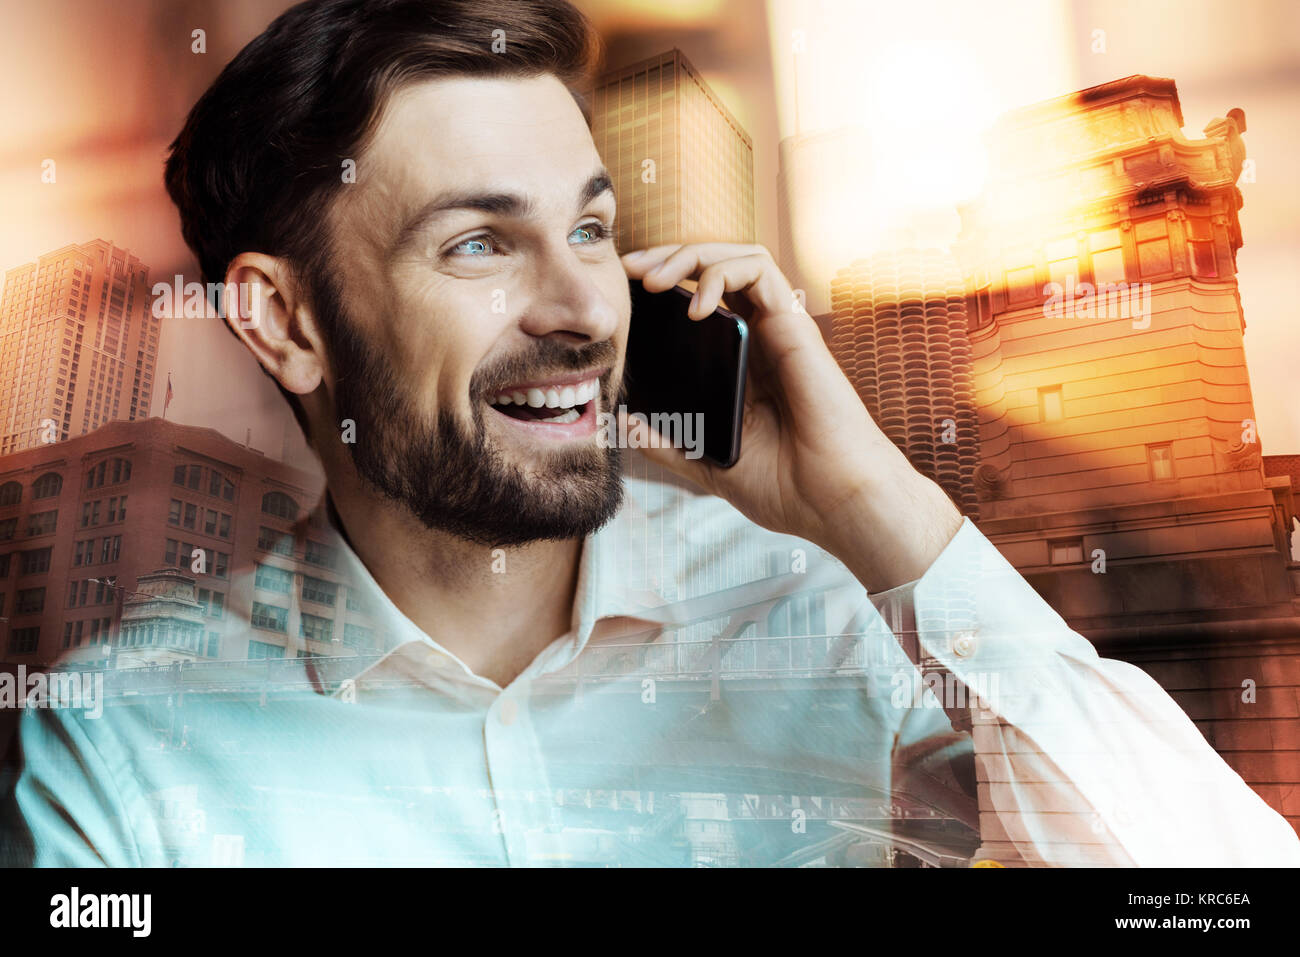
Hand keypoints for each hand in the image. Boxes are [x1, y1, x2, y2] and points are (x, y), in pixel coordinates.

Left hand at [620, 243, 962, 590]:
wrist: (829, 502)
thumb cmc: (784, 488)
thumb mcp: (707, 465)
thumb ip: (668, 445)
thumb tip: (621, 424)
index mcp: (739, 365)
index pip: (701, 301)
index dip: (666, 285)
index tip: (627, 293)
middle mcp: (759, 339)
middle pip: (715, 269)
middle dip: (668, 257)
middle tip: (631, 271)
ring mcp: (777, 330)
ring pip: (737, 257)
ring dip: (691, 255)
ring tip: (656, 281)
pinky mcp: (794, 326)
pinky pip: (759, 270)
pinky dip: (721, 272)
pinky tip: (696, 306)